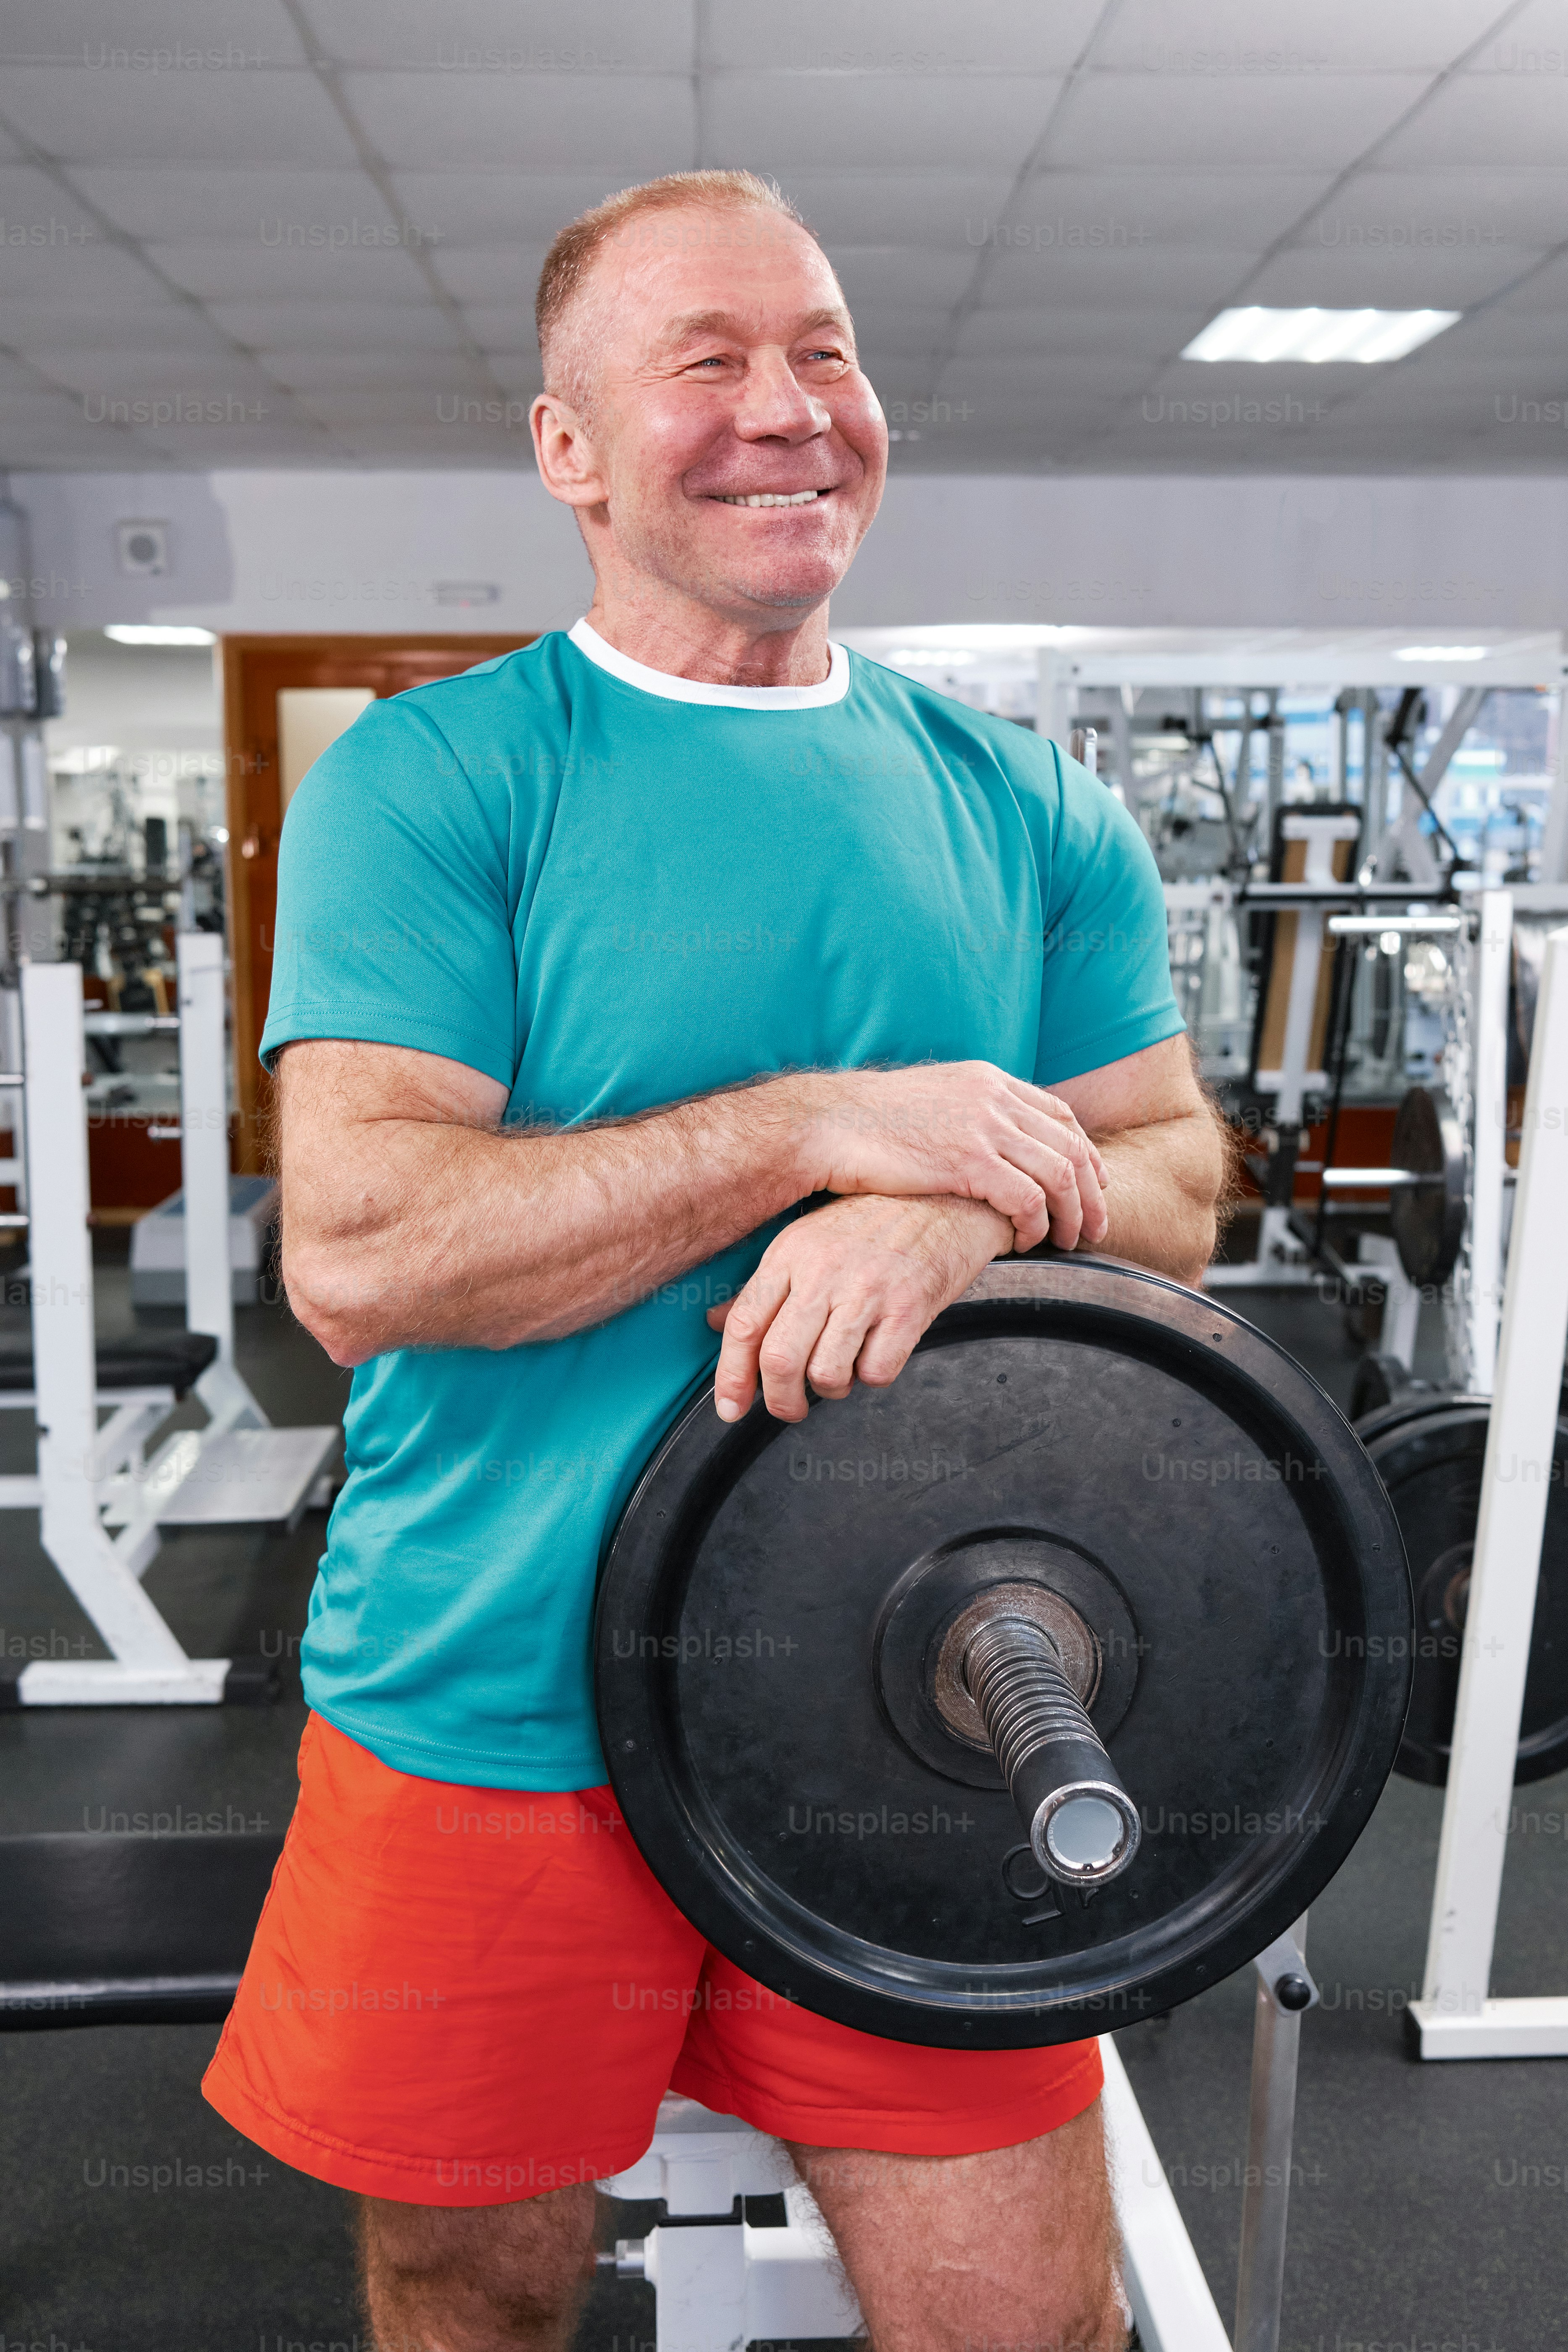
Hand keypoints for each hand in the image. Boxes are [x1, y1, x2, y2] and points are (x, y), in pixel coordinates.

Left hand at [706, 1193, 1013, 1423]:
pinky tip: (876, 1352)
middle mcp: (823, 1272)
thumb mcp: (808, 1240)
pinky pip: (876, 1372)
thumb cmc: (876, 1219)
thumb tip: (717, 1322)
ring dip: (830, 1388)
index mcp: (790, 1253)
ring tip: (841, 1370)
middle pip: (779, 1359)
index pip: (744, 1325)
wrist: (947, 1197)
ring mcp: (868, 1290)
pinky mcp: (910, 1308)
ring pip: (826, 1373)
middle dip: (779, 1400)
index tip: (730, 1409)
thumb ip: (764, 1287)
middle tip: (789, 1407)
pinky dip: (872, 1375)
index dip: (731, 1377)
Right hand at [789, 1062, 1107, 1252]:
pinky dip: (1036, 1225)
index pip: (1060, 1114)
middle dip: (1092, 1192)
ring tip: (1069, 1243)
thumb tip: (987, 1141)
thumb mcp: (931, 1101)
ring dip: (1072, 1215)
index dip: (1085, 1152)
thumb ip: (968, 1113)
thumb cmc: (867, 1123)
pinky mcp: (969, 1162)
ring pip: (1059, 1175)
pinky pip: (1027, 1199)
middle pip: (1071, 1146)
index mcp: (988, 1080)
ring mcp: (984, 1127)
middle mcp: (995, 1098)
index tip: (1093, 1184)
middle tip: (1096, 1228)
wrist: (826, 1124)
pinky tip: (1026, 1243)